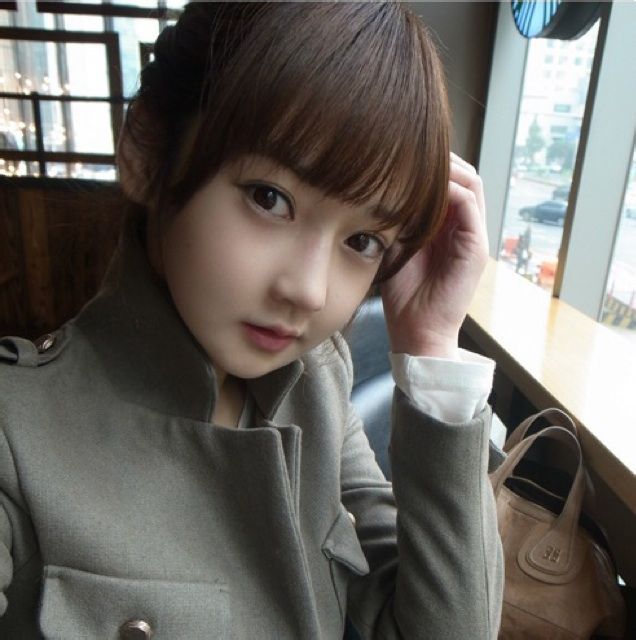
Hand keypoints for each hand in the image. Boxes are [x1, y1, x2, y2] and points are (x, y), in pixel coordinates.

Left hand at [381, 153, 488, 358]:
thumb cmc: (403, 295)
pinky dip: (452, 191)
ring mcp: (473, 237)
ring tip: (422, 161)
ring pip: (472, 185)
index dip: (432, 163)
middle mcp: (464, 228)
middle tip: (413, 148)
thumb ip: (398, 219)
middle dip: (442, 159)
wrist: (416, 331)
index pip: (449, 181)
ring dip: (449, 169)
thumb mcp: (396, 247)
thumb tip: (382, 187)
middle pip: (464, 176)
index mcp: (447, 227)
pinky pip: (470, 206)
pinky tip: (427, 187)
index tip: (404, 152)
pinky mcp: (476, 249)